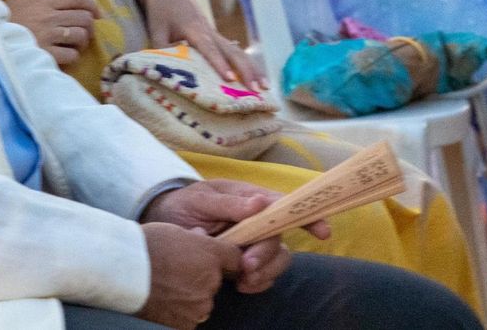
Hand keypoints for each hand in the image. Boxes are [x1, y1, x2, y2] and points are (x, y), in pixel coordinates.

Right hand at [5, 0, 99, 65]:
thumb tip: (62, 6)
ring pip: (81, 36)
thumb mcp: (21, 4)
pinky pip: (71, 55)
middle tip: (84, 34)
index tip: (97, 14)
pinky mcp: (45, 54)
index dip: (92, 5)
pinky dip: (72, 57)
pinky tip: (63, 56)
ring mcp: (48, 35)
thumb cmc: (4, 21)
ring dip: (81, 43)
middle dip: (89, 27)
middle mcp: (49, 17)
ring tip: (73, 46)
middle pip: (84, 18)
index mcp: (45, 3)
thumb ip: (42, 3)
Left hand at [133, 0, 264, 89]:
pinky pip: (233, 52)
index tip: (230, 79)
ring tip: (265, 87)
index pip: (208, 48)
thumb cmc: (161, 12)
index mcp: (193, 29)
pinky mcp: (216, 38)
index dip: (219, 63)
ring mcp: (215, 34)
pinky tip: (256, 79)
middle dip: (246, 71)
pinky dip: (245, 65)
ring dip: (252, 69)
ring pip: (237, 52)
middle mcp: (209, 32)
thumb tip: (172, 69)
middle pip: (232, 51)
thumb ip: (163, 49)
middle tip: (257, 90)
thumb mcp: (156, 30)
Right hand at [136, 222, 240, 328]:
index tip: (215, 260)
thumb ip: (196, 239)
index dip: (224, 259)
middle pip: (216, 281)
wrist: (122, 270)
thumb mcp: (175, 231)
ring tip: (167, 287)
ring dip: (192, 296)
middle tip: (178, 272)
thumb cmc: (145, 246)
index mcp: (211, 254)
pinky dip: (180, 311)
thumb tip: (202, 239)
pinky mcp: (187, 322)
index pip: (235, 259)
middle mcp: (211, 280)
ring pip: (203, 301)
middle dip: (202, 277)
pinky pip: (190, 317)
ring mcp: (200, 304)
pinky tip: (164, 300)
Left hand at [143, 180, 324, 295]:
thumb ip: (229, 203)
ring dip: (265, 272)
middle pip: (278, 238)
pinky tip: (241, 286)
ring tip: (243, 281)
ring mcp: (252, 243)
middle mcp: (257, 221)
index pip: (283, 204)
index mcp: (250, 199)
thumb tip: (260, 202)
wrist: (163, 225)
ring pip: (277, 259)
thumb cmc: (183, 205)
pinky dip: (257, 284)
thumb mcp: (200, 200)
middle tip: (246, 268)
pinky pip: (263, 276)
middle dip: (267, 255)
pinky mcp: (244, 263)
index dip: (306, 216)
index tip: (322, 232)